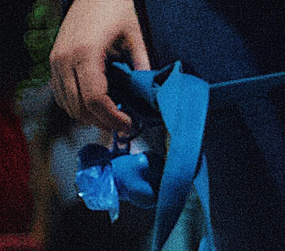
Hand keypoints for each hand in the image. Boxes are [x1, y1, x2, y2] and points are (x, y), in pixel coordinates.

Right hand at [49, 0, 150, 135]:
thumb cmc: (115, 9)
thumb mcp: (136, 37)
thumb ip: (143, 67)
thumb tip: (152, 98)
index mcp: (85, 54)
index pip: (94, 99)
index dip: (112, 118)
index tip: (129, 125)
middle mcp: (64, 59)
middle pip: (79, 106)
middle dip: (102, 122)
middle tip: (124, 127)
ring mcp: (55, 60)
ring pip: (67, 104)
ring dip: (89, 117)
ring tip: (112, 118)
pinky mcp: (53, 61)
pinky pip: (60, 94)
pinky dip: (77, 105)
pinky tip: (97, 106)